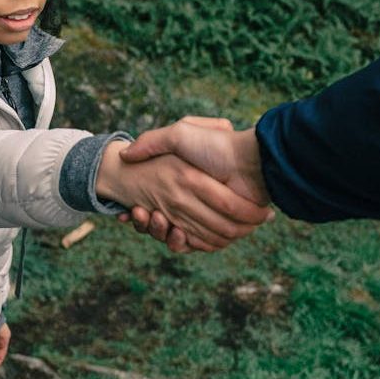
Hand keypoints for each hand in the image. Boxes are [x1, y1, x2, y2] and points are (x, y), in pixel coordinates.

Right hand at [96, 137, 272, 253]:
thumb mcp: (180, 134)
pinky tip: (172, 230)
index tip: (131, 208)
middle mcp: (190, 201)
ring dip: (157, 231)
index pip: (153, 203)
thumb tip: (126, 155)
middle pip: (159, 222)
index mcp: (182, 182)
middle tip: (139, 212)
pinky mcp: (216, 232)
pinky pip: (192, 244)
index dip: (139, 211)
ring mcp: (203, 217)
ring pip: (171, 235)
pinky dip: (178, 242)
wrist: (253, 162)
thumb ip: (152, 141)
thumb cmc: (217, 146)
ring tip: (151, 217)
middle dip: (145, 223)